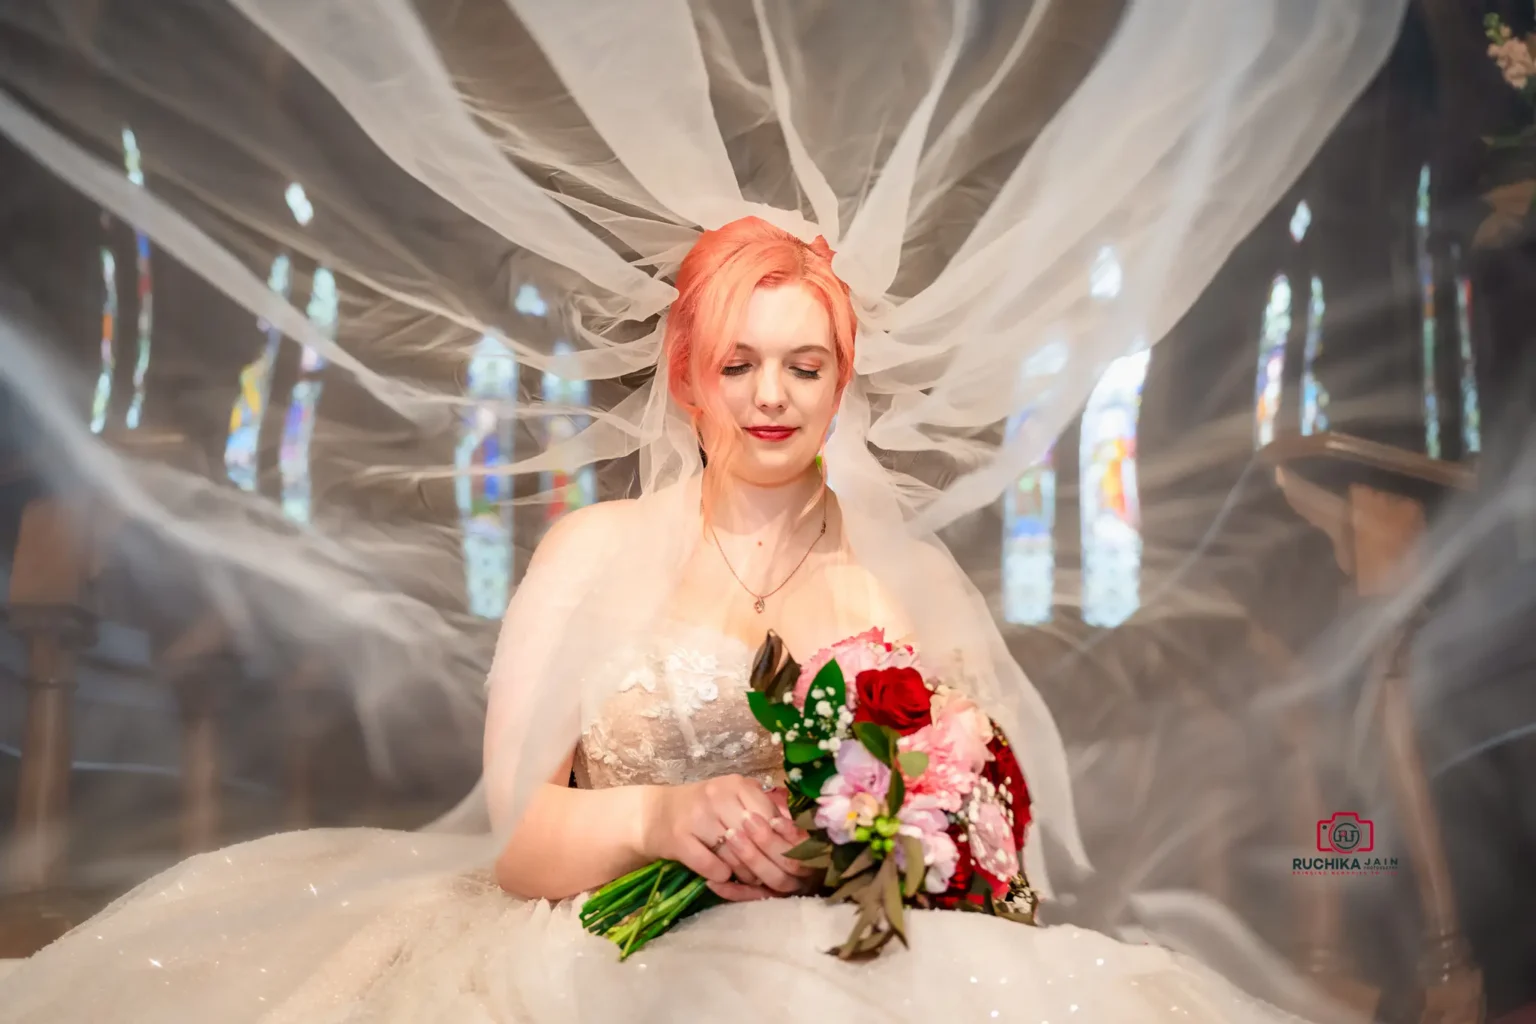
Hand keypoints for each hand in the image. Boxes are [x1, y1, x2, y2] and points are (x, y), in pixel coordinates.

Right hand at [639, 776, 811, 896]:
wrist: (654, 814)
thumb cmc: (703, 809)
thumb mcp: (734, 801)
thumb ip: (764, 812)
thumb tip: (799, 834)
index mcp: (736, 784)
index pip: (771, 818)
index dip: (781, 842)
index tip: (788, 859)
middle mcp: (717, 795)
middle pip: (755, 839)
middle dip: (766, 862)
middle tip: (773, 877)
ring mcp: (697, 816)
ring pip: (736, 855)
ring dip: (745, 873)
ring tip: (748, 878)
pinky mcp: (678, 838)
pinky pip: (712, 866)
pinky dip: (720, 875)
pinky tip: (721, 876)